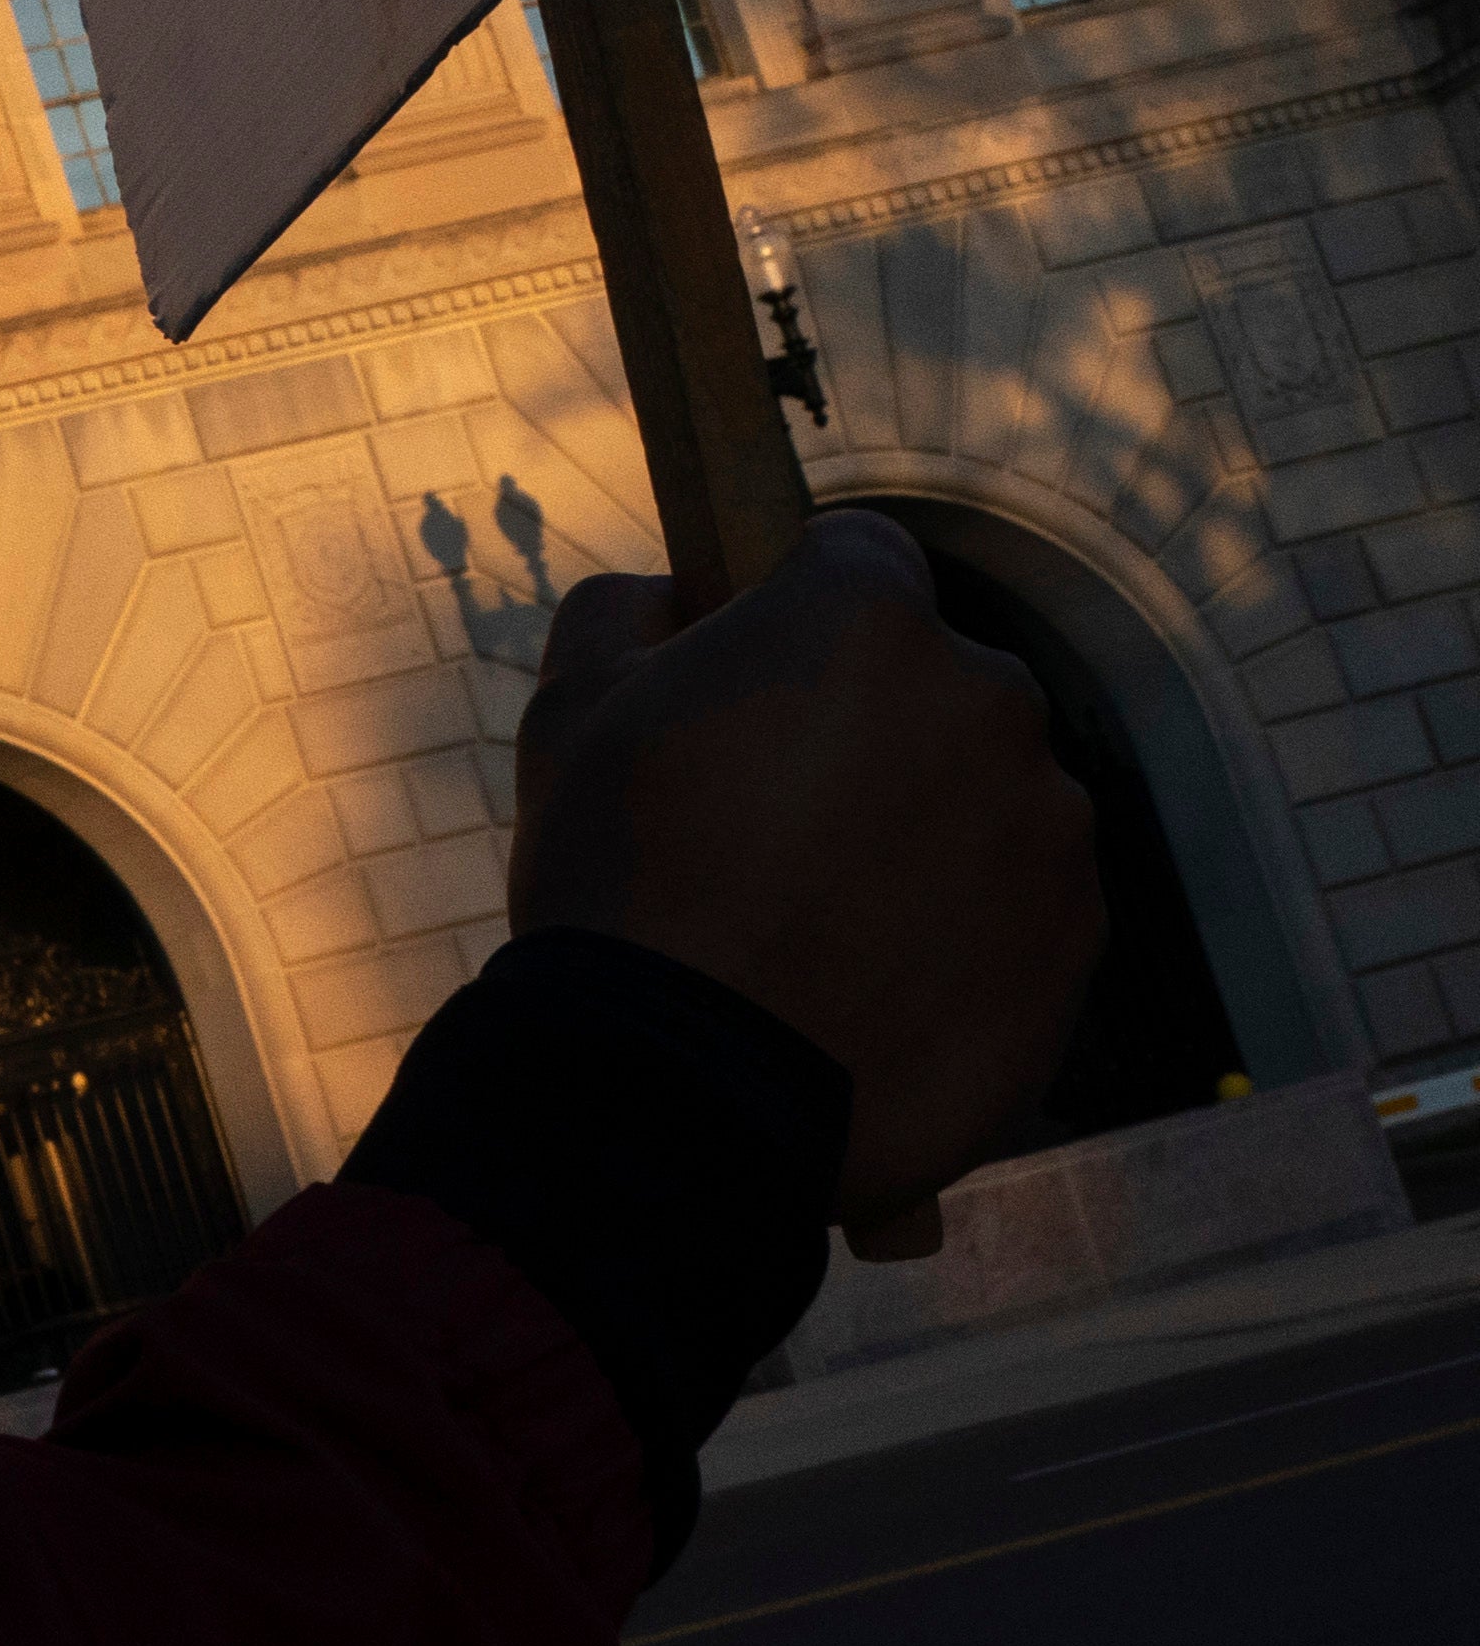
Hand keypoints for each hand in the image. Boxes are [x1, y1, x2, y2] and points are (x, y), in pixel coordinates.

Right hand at [508, 510, 1103, 1234]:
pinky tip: (869, 983)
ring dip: (922, 831)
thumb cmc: (619, 880)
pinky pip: (1020, 904)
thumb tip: (673, 595)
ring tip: (819, 922)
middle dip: (870, 728)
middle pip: (936, 682)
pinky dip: (961, 928)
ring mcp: (1048, 823)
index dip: (799, 613)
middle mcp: (986, 698)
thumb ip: (629, 611)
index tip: (756, 681)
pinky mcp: (1076, 938)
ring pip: (984, 795)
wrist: (689, 1088)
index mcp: (866, 616)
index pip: (858, 557)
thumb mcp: (569, 709)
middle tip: (771, 821)